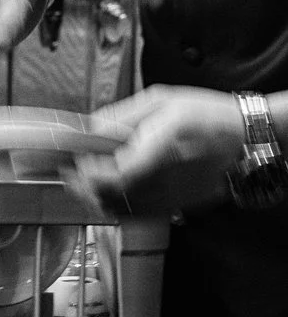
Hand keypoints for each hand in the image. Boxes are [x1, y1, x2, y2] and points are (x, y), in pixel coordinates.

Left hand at [70, 86, 244, 216]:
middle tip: (69, 173)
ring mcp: (173, 197)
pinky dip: (118, 207)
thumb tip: (93, 127)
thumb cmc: (208, 116)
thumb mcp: (161, 101)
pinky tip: (108, 194)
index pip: (116, 174)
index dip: (89, 173)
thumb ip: (122, 115)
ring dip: (97, 198)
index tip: (75, 161)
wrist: (247, 139)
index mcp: (162, 150)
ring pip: (123, 211)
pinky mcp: (179, 205)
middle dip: (83, 187)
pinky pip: (140, 215)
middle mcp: (167, 179)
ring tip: (83, 183)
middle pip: (113, 197)